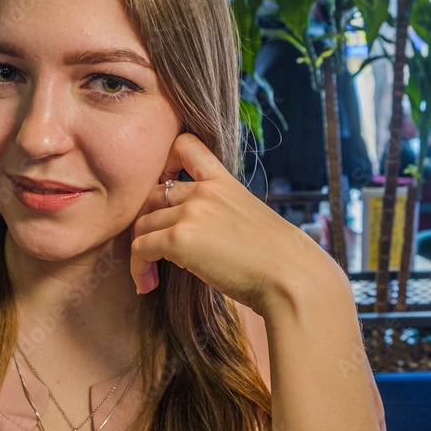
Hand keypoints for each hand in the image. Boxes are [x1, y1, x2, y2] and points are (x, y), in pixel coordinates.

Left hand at [129, 133, 347, 315]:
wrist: (292, 277)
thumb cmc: (278, 259)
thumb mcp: (250, 218)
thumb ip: (220, 213)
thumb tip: (196, 235)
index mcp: (224, 181)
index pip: (184, 145)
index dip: (164, 162)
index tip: (164, 190)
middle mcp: (204, 191)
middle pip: (152, 195)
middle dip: (148, 222)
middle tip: (154, 250)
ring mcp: (190, 212)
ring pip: (143, 224)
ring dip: (141, 251)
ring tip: (151, 274)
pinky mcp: (179, 239)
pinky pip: (140, 249)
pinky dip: (138, 268)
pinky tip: (147, 285)